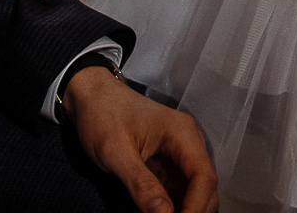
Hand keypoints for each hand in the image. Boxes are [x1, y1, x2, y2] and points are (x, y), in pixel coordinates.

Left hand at [62, 69, 217, 212]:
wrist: (90, 96)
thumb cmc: (102, 115)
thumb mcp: (115, 152)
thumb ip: (140, 183)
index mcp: (182, 134)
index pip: (204, 177)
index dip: (196, 207)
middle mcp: (188, 144)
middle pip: (206, 187)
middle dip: (194, 211)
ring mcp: (180, 155)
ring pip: (196, 192)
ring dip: (186, 209)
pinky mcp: (169, 165)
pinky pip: (180, 191)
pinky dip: (175, 207)